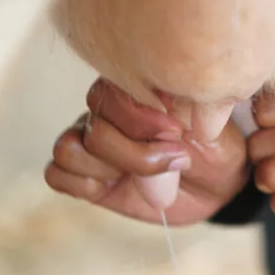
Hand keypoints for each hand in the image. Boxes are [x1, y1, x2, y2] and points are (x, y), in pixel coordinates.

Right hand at [45, 79, 249, 225]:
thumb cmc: (215, 148)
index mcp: (132, 88)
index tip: (177, 131)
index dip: (139, 119)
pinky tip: (115, 185)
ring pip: (68, 150)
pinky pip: (57, 174)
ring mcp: (92, 144)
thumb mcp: (208, 125)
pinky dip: (83, 183)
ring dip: (109, 168)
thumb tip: (158, 104)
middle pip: (93, 128)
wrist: (218, 186)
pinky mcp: (87, 177)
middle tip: (176, 159)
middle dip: (136, 153)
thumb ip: (181, 110)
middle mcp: (105, 112)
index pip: (108, 95)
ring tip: (146, 177)